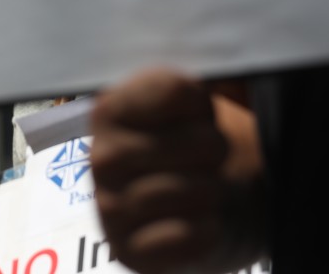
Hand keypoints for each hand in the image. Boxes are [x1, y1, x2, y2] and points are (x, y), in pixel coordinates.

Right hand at [90, 69, 264, 273]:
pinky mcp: (126, 251)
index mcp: (110, 108)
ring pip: (198, 193)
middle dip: (217, 152)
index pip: (177, 90)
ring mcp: (109, 207)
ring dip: (213, 194)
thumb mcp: (194, 99)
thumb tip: (228, 77)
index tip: (197, 115)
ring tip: (200, 191)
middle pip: (200, 145)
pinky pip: (190, 237)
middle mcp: (100, 156)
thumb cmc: (193, 145)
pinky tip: (196, 223)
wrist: (191, 208)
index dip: (204, 105)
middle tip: (205, 160)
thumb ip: (201, 79)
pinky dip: (207, 231)